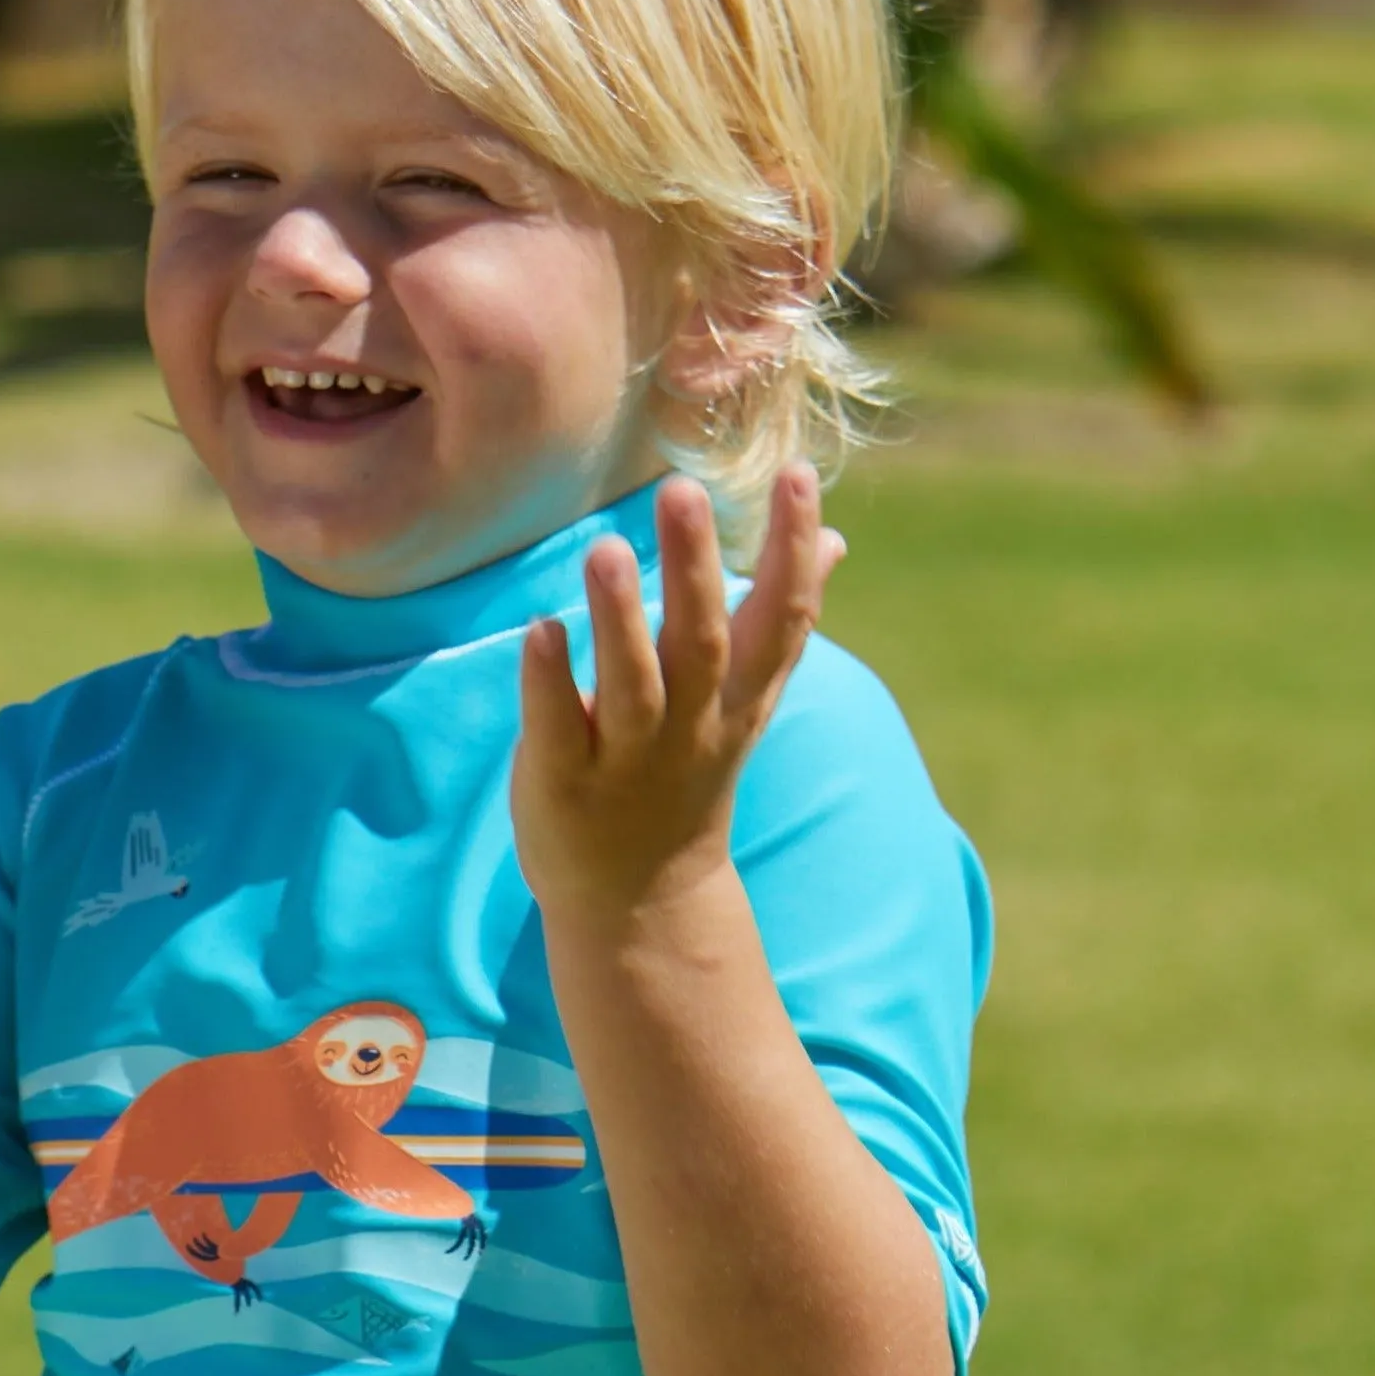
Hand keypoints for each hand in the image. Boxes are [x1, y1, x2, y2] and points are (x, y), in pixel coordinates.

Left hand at [512, 466, 840, 921]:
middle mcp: (691, 726)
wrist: (641, 902)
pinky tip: (538, 631)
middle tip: (681, 490)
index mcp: (738, 699)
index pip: (781, 619)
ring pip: (632, 686)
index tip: (797, 473)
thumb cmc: (685, 775)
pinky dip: (550, 682)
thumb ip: (779, 622)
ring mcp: (628, 760)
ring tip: (605, 549)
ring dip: (619, 619)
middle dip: (696, 568)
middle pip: (701, 643)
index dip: (794, 548)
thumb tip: (836, 540)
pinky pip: (559, 729)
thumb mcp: (746, 703)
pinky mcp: (564, 784)